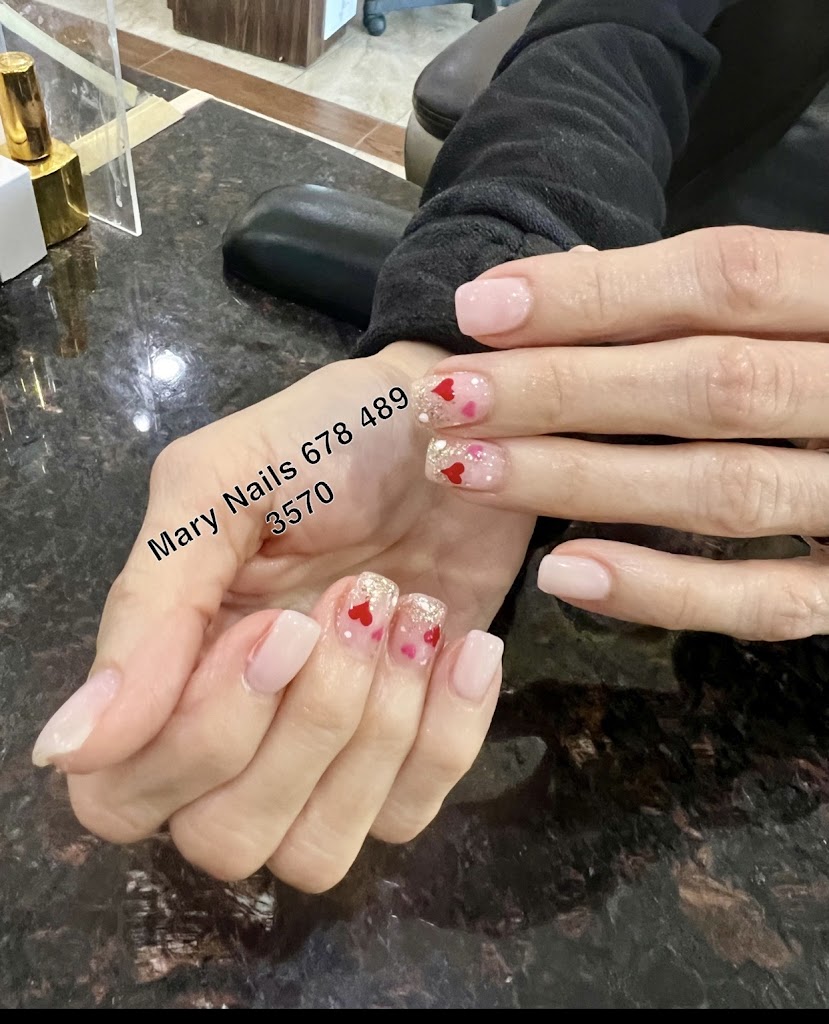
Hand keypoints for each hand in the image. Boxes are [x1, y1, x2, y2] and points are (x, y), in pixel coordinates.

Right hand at [34, 342, 533, 887]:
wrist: (457, 432)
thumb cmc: (328, 440)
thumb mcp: (220, 485)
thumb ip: (147, 607)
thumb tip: (70, 747)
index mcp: (169, 667)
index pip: (123, 793)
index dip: (201, 736)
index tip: (280, 628)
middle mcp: (238, 731)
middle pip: (224, 840)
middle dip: (303, 728)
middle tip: (356, 602)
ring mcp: (326, 756)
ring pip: (317, 849)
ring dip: (375, 734)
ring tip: (409, 611)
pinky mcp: (409, 755)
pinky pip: (410, 816)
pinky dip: (446, 735)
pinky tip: (464, 646)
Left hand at [410, 227, 828, 640]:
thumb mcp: (799, 306)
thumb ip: (699, 300)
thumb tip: (539, 291)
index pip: (727, 277)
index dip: (597, 292)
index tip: (480, 307)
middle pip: (711, 384)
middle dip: (564, 389)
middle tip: (447, 397)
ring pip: (724, 491)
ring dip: (584, 480)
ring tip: (470, 471)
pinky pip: (766, 604)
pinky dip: (664, 592)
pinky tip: (563, 574)